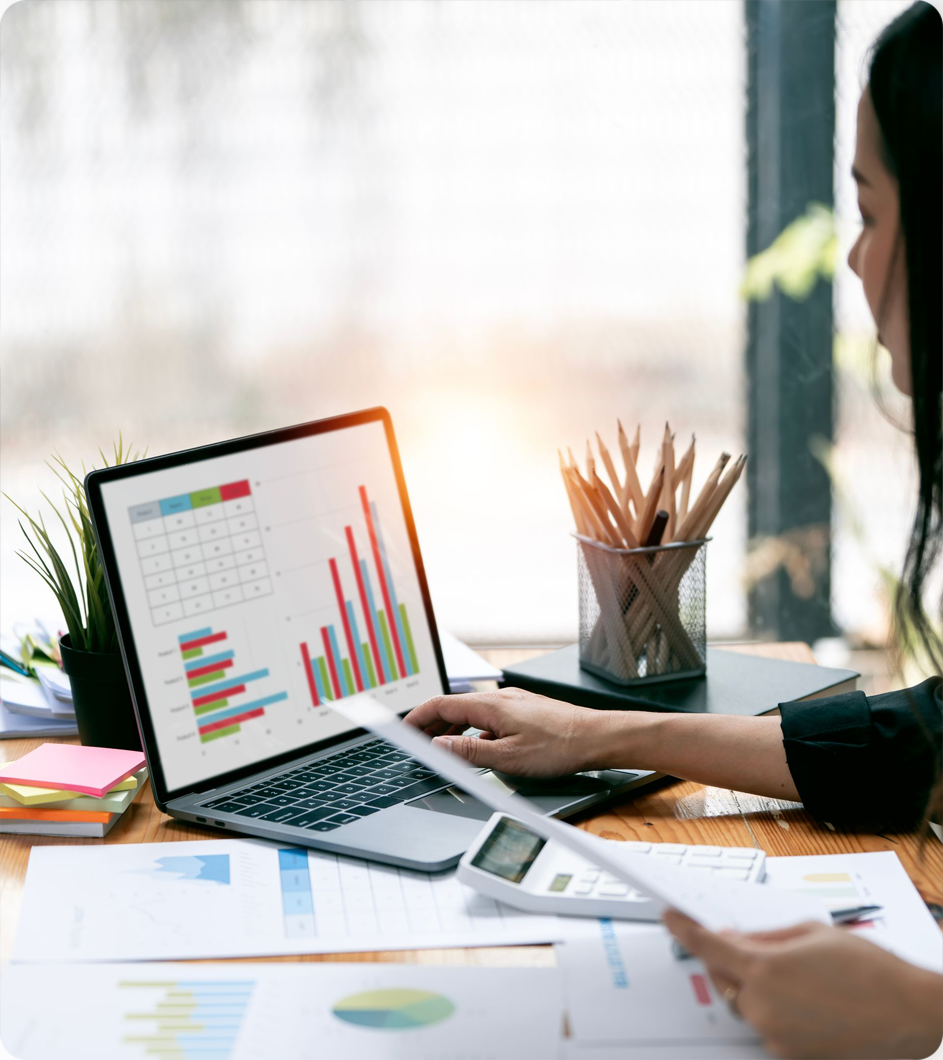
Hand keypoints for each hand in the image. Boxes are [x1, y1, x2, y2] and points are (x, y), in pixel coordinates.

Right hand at [403, 687, 613, 776]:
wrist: (596, 737)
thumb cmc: (559, 746)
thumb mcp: (509, 757)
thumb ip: (470, 751)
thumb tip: (439, 744)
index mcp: (491, 705)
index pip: (442, 704)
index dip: (418, 717)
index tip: (403, 730)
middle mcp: (499, 698)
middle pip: (454, 706)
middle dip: (431, 723)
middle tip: (416, 742)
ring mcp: (512, 703)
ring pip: (471, 712)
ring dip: (452, 727)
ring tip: (440, 745)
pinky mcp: (523, 711)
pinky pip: (488, 717)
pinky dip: (473, 730)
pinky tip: (477, 746)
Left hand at [663, 910, 942, 1059]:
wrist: (911, 1018)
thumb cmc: (872, 972)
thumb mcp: (813, 933)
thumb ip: (768, 936)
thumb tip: (740, 937)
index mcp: (765, 968)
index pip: (708, 945)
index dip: (684, 929)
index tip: (671, 918)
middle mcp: (763, 1006)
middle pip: (724, 977)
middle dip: (731, 960)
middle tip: (757, 949)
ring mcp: (775, 1036)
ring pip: (746, 1004)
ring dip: (758, 988)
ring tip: (803, 980)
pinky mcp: (789, 1056)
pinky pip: (769, 1026)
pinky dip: (777, 1011)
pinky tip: (811, 1002)